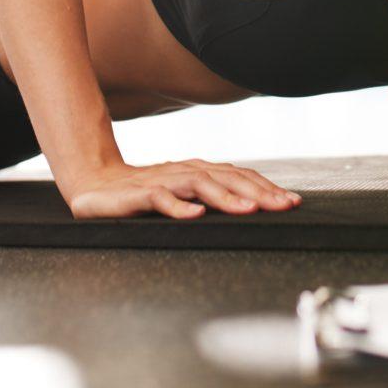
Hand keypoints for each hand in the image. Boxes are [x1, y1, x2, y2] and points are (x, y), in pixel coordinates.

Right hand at [62, 159, 301, 220]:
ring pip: (199, 184)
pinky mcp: (137, 194)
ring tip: (248, 210)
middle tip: (283, 206)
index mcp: (198, 171)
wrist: (94, 185)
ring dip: (226, 197)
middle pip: (226, 177)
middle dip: (258, 191)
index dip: (266, 187)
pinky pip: (159, 198)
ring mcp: (161, 181)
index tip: (293, 202)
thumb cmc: (143, 192)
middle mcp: (184, 171)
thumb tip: (254, 206)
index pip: (238, 176)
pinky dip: (178, 207)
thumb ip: (212, 196)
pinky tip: (195, 215)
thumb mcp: (183, 194)